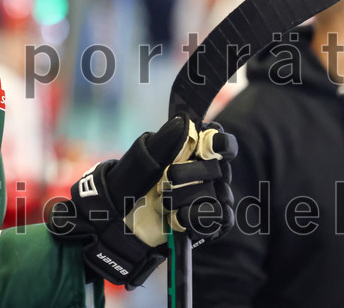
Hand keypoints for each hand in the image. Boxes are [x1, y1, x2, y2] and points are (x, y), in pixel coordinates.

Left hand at [46, 114, 236, 288]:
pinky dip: (193, 217)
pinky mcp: (208, 222)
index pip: (221, 144)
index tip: (205, 148)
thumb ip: (164, 141)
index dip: (220, 144)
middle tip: (166, 178)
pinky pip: (217, 218)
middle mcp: (208, 173)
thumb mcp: (142, 159)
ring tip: (164, 202)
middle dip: (188, 174)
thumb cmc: (132, 182)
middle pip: (218, 169)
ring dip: (185, 197)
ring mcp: (210, 198)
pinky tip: (175, 217)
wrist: (121, 219)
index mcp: (194, 152)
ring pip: (216, 194)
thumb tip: (185, 121)